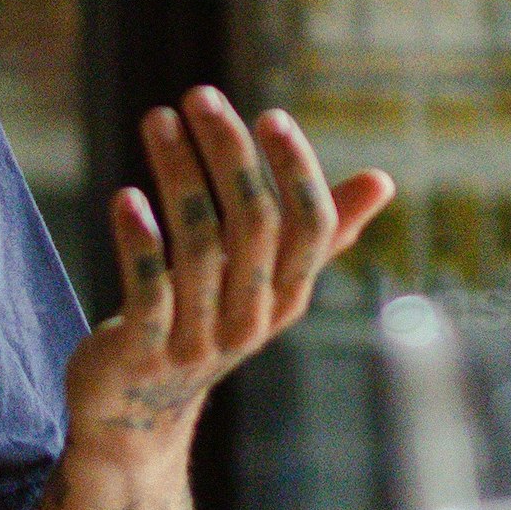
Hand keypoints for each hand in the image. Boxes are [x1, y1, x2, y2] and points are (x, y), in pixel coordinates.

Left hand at [68, 88, 396, 453]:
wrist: (134, 414)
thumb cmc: (206, 324)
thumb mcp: (265, 282)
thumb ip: (318, 234)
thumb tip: (384, 181)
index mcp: (287, 294)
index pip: (310, 227)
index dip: (295, 170)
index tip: (268, 115)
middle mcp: (252, 317)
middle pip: (254, 225)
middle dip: (228, 153)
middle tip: (199, 96)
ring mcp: (199, 338)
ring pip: (198, 247)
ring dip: (178, 175)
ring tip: (157, 121)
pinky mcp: (145, 352)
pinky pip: (149, 291)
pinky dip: (139, 241)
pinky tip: (126, 195)